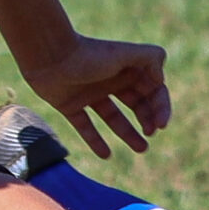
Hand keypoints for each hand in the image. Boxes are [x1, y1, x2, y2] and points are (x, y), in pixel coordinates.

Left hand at [20, 33, 171, 159]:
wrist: (48, 54)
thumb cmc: (87, 54)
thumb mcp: (125, 54)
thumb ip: (150, 59)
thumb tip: (161, 80)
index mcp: (127, 69)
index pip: (153, 90)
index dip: (161, 107)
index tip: (161, 125)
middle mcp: (111, 81)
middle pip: (137, 105)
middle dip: (148, 120)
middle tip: (151, 134)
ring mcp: (91, 95)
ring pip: (114, 118)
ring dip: (128, 134)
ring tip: (142, 149)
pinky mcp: (70, 105)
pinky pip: (86, 126)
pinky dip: (95, 141)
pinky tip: (106, 156)